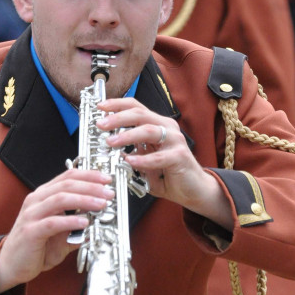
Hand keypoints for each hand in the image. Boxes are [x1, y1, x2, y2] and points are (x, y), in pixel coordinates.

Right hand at [0, 169, 112, 293]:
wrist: (10, 265)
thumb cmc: (34, 247)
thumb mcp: (59, 234)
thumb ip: (75, 227)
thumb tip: (97, 225)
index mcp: (43, 196)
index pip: (67, 177)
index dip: (88, 175)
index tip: (106, 179)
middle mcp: (36, 201)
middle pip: (66, 185)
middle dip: (91, 187)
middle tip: (108, 193)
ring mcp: (31, 215)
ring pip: (60, 199)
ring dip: (84, 200)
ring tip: (101, 205)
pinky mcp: (30, 231)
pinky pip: (53, 222)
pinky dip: (70, 221)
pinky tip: (85, 222)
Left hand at [95, 98, 233, 231]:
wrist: (194, 189)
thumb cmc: (169, 173)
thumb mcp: (146, 158)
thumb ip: (133, 150)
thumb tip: (110, 144)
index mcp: (158, 124)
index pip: (136, 107)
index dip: (117, 105)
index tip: (100, 107)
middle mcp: (167, 128)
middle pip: (140, 114)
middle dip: (118, 118)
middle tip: (101, 125)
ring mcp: (175, 140)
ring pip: (149, 130)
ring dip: (127, 135)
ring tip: (111, 142)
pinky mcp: (180, 156)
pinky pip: (159, 157)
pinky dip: (143, 159)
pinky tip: (130, 162)